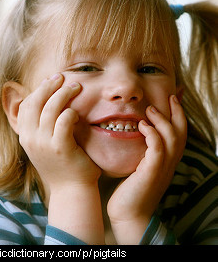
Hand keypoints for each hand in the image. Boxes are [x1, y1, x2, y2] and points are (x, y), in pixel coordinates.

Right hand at [17, 73, 103, 243]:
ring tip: (76, 87)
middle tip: (62, 77)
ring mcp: (44, 144)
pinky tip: (76, 112)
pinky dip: (70, 112)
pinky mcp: (61, 148)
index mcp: (25, 136)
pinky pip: (64, 121)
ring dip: (63, 94)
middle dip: (49, 86)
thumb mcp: (44, 145)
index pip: (26, 105)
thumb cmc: (61, 165)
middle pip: (35, 102)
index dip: (37, 90)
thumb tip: (48, 102)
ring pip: (50, 108)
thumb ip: (41, 127)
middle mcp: (30, 139)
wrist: (71, 190)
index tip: (50, 80)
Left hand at [107, 95, 186, 243]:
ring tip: (151, 109)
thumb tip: (137, 137)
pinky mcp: (151, 171)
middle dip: (177, 112)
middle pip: (181, 132)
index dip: (179, 116)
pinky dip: (152, 134)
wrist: (128, 214)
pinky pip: (157, 148)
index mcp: (167, 161)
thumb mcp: (140, 168)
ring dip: (162, 120)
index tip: (173, 99)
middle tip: (170, 96)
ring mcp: (162, 167)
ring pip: (172, 137)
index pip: (179, 134)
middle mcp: (169, 163)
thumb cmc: (130, 191)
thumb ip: (144, 154)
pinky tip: (142, 125)